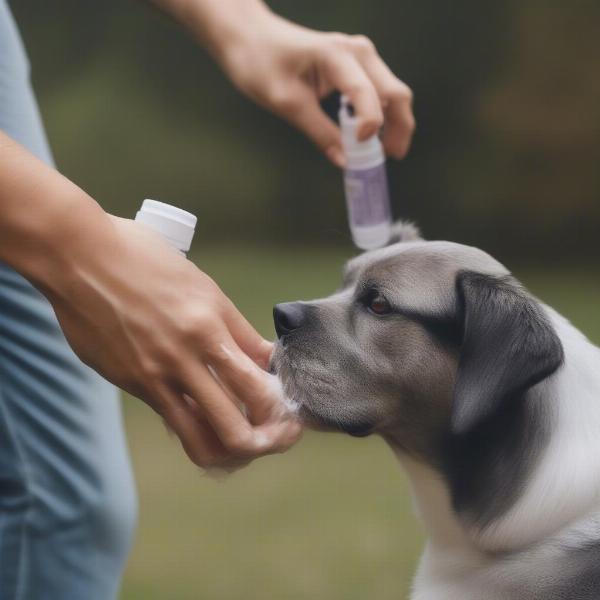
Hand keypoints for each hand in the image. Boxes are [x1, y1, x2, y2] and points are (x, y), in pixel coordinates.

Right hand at [43, 210, 301, 471]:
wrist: (79, 258)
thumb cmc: (142, 259)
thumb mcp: (200, 284)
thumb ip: (233, 326)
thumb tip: (263, 358)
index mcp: (213, 321)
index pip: (261, 377)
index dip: (283, 403)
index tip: (289, 407)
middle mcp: (192, 352)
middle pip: (244, 419)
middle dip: (270, 438)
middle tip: (279, 437)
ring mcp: (160, 373)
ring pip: (208, 438)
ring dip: (235, 451)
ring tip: (246, 445)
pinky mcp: (134, 384)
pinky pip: (176, 424)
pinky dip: (198, 433)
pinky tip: (206, 427)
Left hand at [211, 9, 414, 166]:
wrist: (250, 37)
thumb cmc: (261, 63)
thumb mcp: (286, 103)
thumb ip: (318, 132)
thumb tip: (345, 161)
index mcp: (337, 55)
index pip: (366, 94)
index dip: (370, 126)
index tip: (360, 150)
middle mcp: (357, 52)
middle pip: (395, 93)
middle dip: (397, 129)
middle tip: (390, 158)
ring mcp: (360, 57)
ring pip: (393, 94)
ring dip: (393, 124)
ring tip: (383, 152)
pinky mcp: (357, 66)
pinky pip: (379, 93)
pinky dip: (381, 116)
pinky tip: (371, 137)